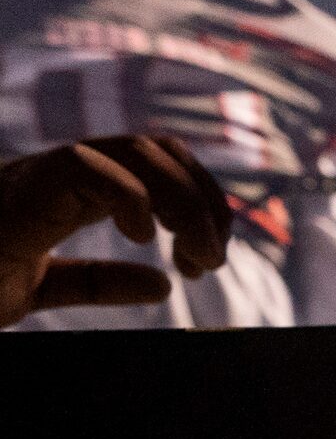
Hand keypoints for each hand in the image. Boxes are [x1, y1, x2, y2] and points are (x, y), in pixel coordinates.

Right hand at [0, 136, 231, 327]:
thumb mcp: (42, 287)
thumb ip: (96, 282)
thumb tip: (162, 285)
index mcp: (69, 190)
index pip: (157, 165)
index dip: (199, 203)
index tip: (207, 258)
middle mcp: (59, 172)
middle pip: (160, 151)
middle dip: (205, 200)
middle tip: (213, 258)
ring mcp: (39, 174)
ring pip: (136, 150)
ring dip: (186, 201)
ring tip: (195, 256)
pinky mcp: (19, 189)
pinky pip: (85, 166)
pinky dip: (129, 197)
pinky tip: (142, 238)